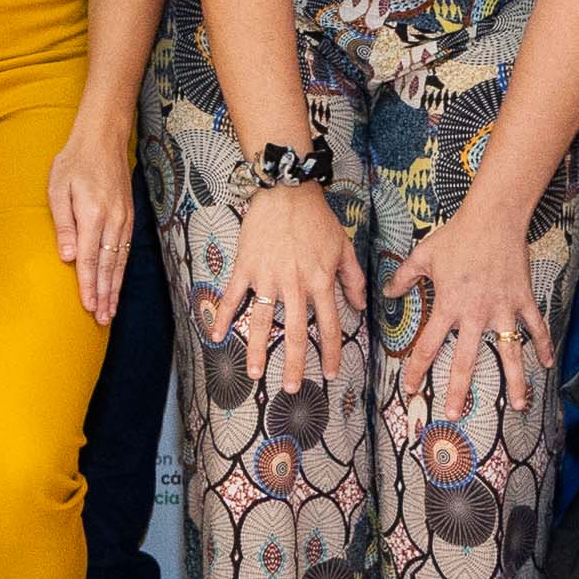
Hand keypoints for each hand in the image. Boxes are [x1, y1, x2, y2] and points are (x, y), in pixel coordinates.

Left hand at [46, 119, 138, 324]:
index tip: (87, 307)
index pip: (89, 259)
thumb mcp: (57, 189)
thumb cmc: (74, 162)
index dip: (88, 285)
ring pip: (120, 261)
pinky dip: (121, 270)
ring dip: (114, 287)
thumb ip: (63, 225)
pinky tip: (117, 284)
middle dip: (105, 295)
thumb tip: (67, 258)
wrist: (102, 139)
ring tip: (110, 310)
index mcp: (93, 214)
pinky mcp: (128, 216)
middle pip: (108, 266)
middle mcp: (113, 220)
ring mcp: (124, 219)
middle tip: (102, 319)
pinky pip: (126, 250)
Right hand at [209, 177, 365, 391]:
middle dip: (295, 364)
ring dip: (259, 349)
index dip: (332, 352)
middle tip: (293, 388)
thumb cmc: (317, 218)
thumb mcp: (343, 246)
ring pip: (263, 321)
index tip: (332, 372)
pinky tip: (217, 336)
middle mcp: (295, 284)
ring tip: (255, 373)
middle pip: (297, 332)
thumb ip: (352, 278)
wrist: (286, 190)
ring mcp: (268, 277)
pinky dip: (224, 316)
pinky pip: (233, 296)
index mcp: (320, 281)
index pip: (330, 325)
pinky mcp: (246, 267)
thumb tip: (360, 306)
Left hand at [383, 216, 548, 423]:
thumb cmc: (456, 236)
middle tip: (455, 413)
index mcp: (448, 305)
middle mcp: (475, 314)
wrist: (493, 219)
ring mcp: (502, 309)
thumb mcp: (422, 256)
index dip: (417, 370)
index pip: (427, 346)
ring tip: (517, 405)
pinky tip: (548, 364)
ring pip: (510, 353)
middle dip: (458, 389)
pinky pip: (537, 327)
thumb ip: (403, 277)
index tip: (411, 389)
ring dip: (514, 380)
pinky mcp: (524, 300)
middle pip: (465, 360)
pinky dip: (544, 344)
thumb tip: (386, 293)